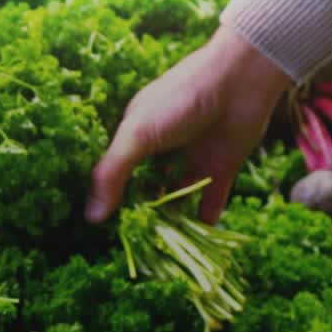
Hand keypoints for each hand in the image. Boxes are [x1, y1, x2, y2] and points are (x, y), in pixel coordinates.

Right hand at [87, 24, 291, 224]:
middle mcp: (165, 148)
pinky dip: (205, 219)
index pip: (118, 173)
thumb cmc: (180, 100)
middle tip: (134, 244)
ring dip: (172, 220)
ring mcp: (194, 159)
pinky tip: (197, 241)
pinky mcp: (223, 168)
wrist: (240, 82)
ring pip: (178, 198)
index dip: (112, 199)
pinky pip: (211, 200)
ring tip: (161, 250)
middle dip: (142, 214)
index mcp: (138, 133)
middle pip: (148, 188)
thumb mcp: (137, 134)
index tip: (106, 228)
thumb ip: (112, 174)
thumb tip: (92, 217)